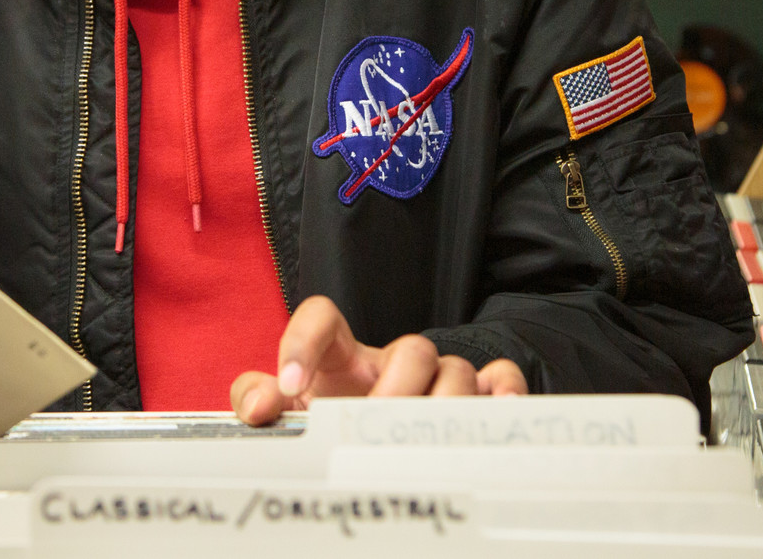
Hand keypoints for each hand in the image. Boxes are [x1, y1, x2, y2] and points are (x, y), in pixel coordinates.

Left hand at [230, 295, 526, 425]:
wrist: (361, 446)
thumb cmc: (326, 417)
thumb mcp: (289, 410)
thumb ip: (258, 398)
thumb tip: (259, 407)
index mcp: (339, 353)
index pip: (322, 317)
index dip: (303, 341)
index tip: (291, 385)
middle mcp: (389, 360)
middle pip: (413, 347)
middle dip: (398, 388)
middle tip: (375, 424)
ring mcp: (433, 377)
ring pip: (456, 368)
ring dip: (444, 403)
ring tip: (421, 438)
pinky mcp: (469, 397)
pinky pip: (499, 375)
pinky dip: (503, 390)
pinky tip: (495, 410)